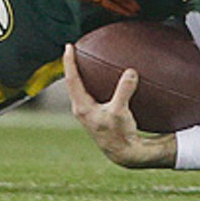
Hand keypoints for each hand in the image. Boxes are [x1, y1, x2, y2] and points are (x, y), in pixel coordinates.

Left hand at [63, 44, 174, 167]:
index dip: (69, 61)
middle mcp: (81, 108)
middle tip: (73, 48)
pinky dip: (93, 82)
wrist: (123, 153)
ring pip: (80, 88)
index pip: (71, 79)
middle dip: (72, 65)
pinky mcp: (95, 114)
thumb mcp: (121, 112)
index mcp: (82, 106)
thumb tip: (131, 72)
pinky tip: (103, 78)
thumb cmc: (119, 134)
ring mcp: (87, 112)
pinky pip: (90, 93)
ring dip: (80, 74)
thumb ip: (124, 90)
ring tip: (84, 59)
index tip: (68, 46)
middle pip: (72, 81)